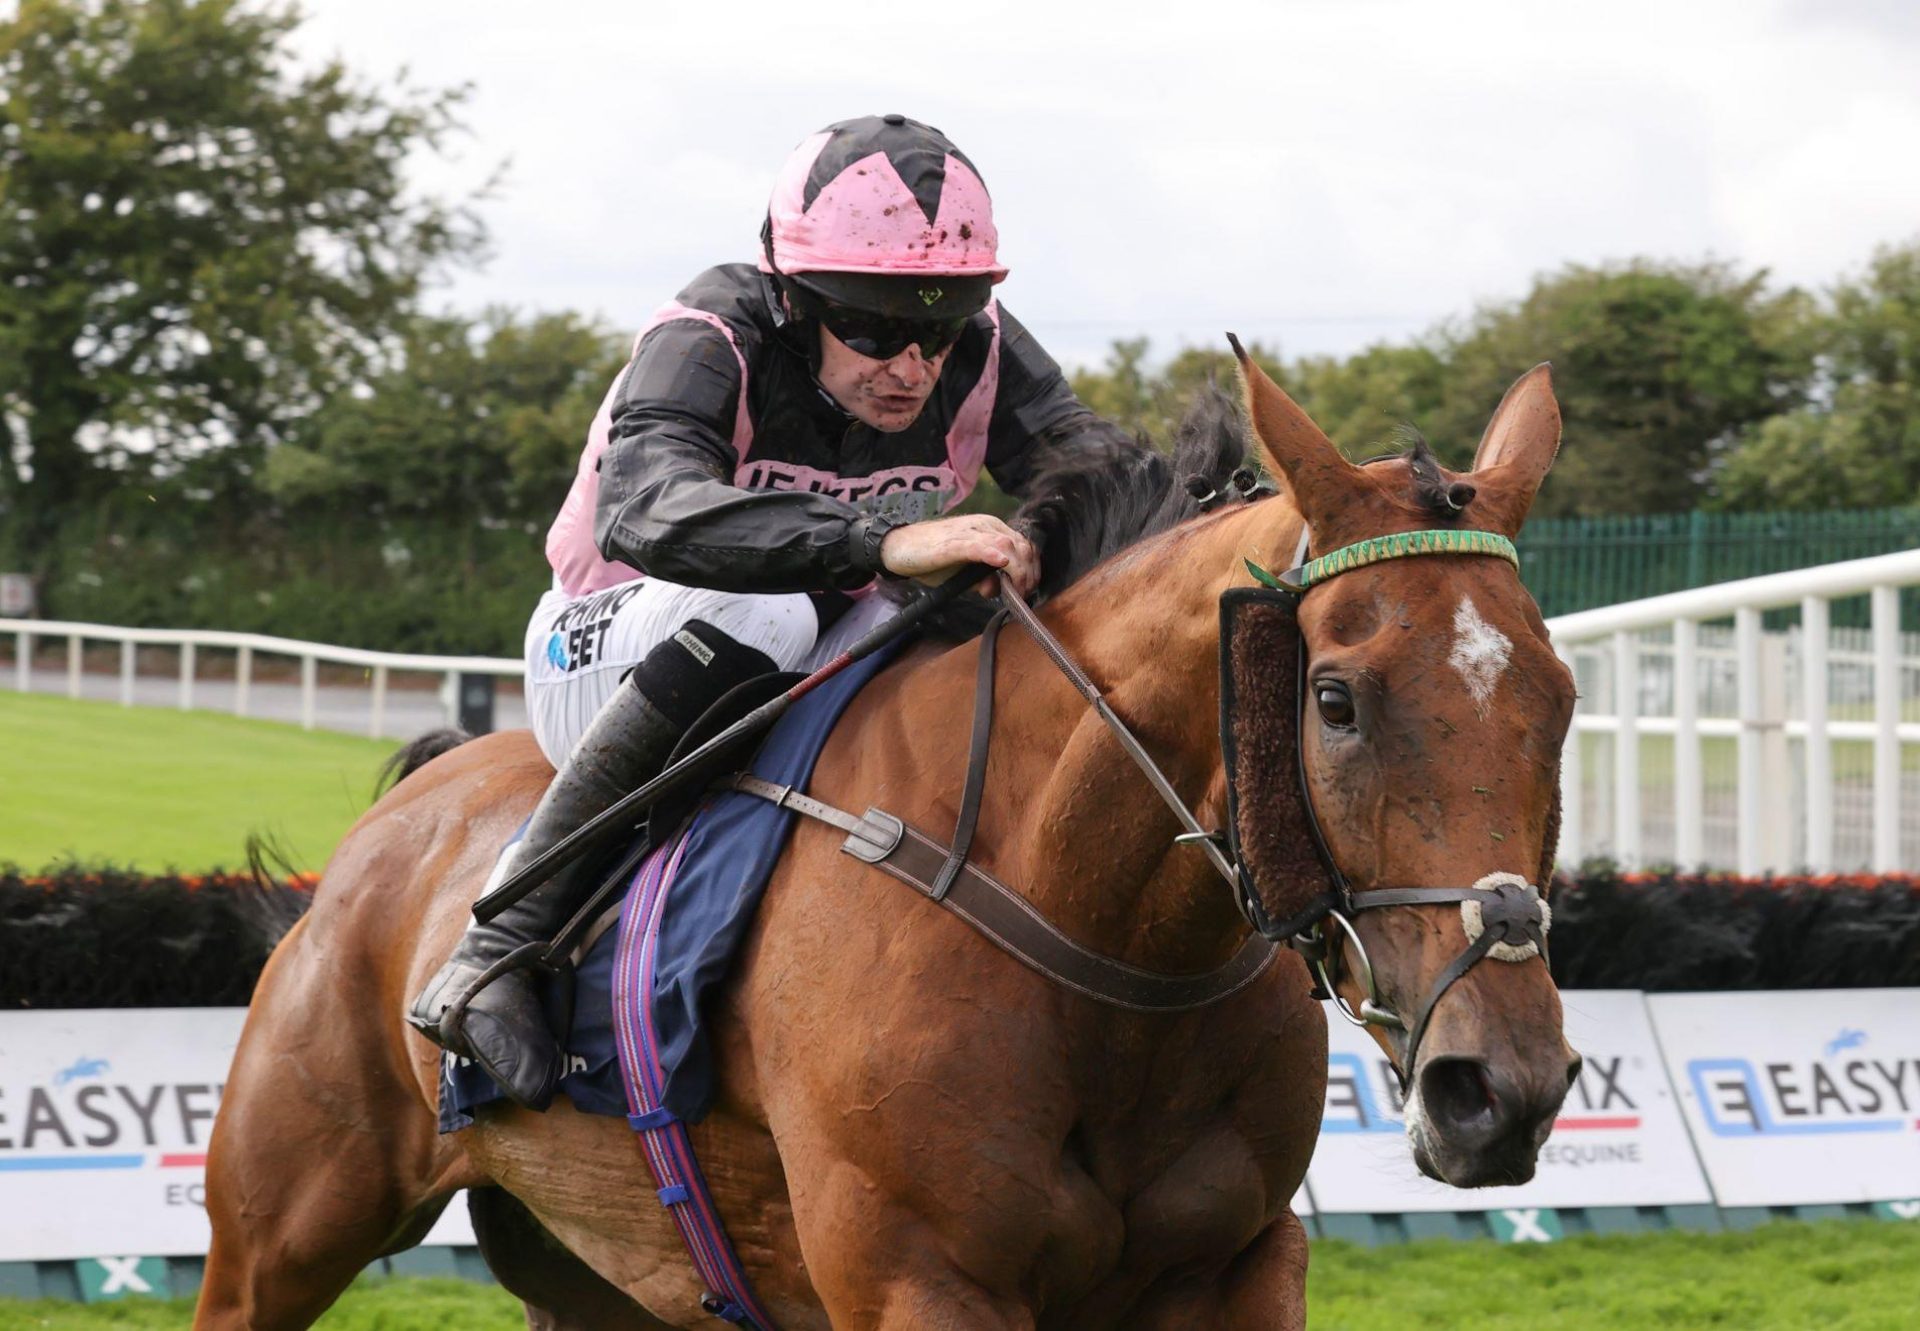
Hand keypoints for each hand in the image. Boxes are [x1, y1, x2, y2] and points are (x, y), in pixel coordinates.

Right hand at [879, 514, 1040, 597]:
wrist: (899, 547)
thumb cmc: (932, 558)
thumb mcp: (965, 571)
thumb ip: (984, 578)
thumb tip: (998, 589)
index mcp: (991, 529)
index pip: (1025, 546)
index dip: (1033, 569)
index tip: (1029, 590)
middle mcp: (984, 526)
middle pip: (1021, 547)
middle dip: (1028, 574)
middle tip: (1023, 596)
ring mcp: (968, 533)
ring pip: (1005, 546)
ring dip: (1016, 571)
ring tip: (1014, 590)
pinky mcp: (951, 543)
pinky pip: (977, 546)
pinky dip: (992, 555)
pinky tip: (1000, 563)